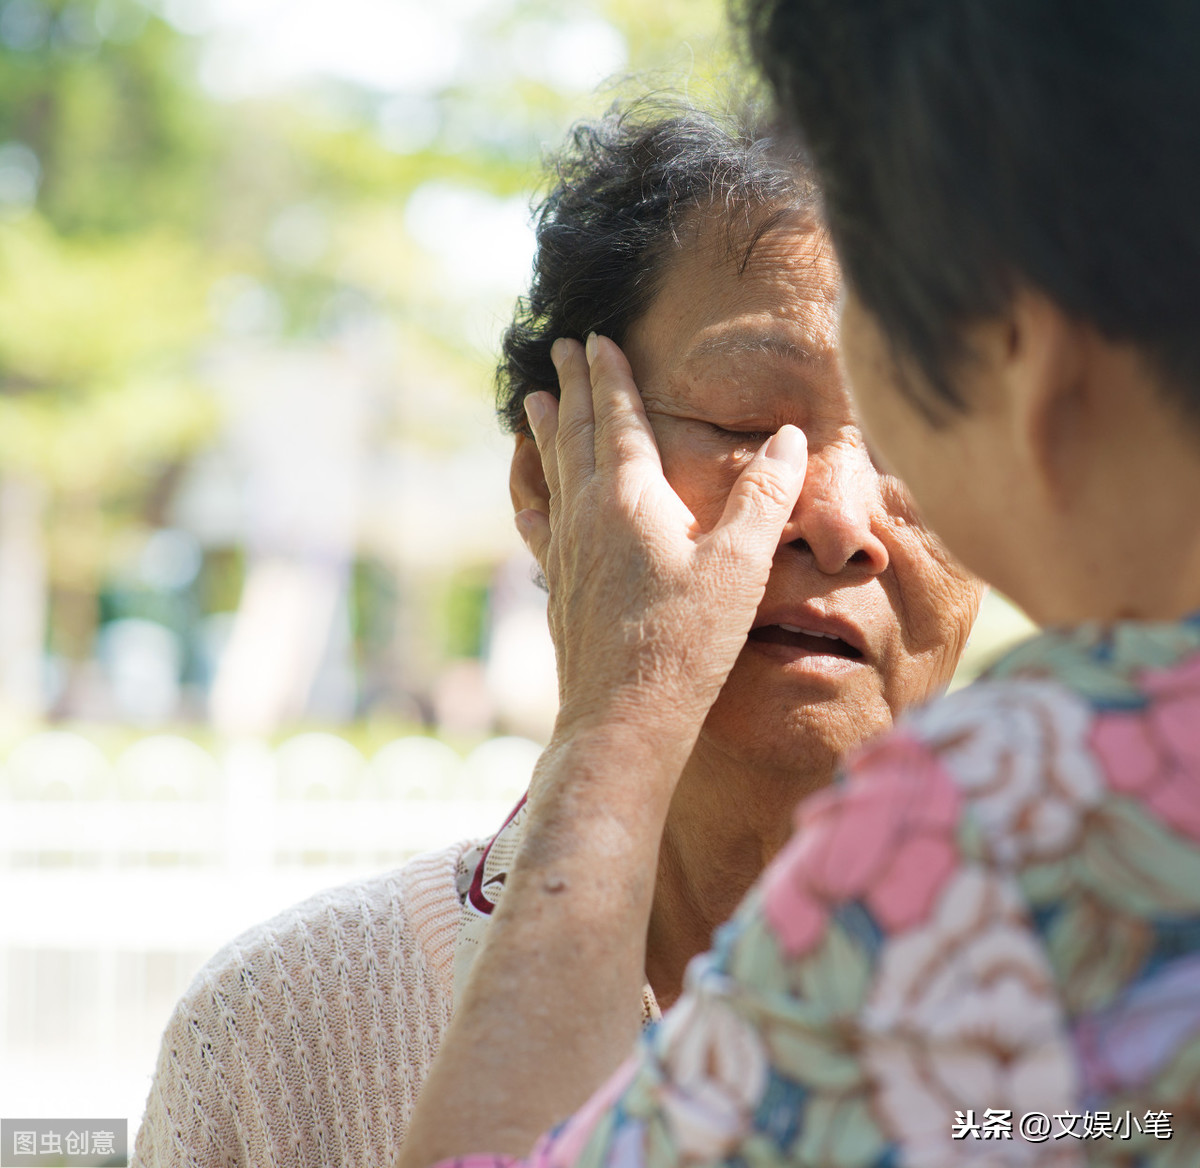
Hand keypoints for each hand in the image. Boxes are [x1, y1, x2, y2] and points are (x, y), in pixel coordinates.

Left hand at [517, 333, 807, 769]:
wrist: (625, 719)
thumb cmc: (687, 644)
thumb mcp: (740, 565)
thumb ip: (765, 495)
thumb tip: (791, 437)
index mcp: (629, 499)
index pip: (617, 418)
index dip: (608, 376)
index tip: (594, 339)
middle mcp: (587, 516)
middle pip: (575, 435)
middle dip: (569, 389)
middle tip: (557, 351)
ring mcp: (565, 553)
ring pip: (552, 474)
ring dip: (544, 433)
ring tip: (528, 405)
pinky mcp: (558, 588)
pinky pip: (539, 525)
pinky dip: (533, 497)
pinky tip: (527, 498)